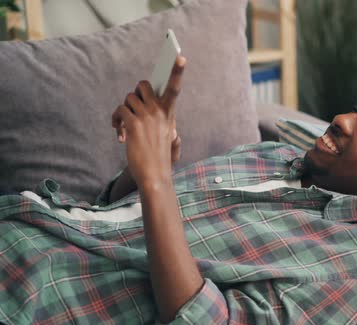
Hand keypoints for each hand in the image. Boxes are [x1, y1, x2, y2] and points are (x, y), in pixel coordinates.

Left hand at [112, 56, 185, 187]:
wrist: (154, 175)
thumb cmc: (160, 157)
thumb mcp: (168, 136)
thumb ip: (160, 119)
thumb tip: (143, 105)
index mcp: (170, 113)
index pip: (175, 88)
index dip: (177, 71)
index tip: (179, 56)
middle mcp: (159, 111)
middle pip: (142, 85)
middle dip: (135, 93)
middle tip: (133, 109)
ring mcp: (146, 117)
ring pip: (128, 99)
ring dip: (122, 111)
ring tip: (123, 127)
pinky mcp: (132, 124)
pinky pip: (119, 111)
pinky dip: (115, 122)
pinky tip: (120, 135)